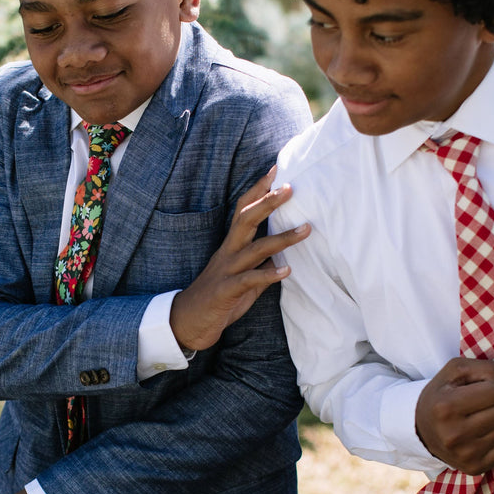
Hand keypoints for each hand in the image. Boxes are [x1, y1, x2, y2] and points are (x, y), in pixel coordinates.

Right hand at [169, 166, 310, 351]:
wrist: (187, 323)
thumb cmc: (218, 300)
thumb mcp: (243, 280)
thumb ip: (260, 267)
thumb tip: (282, 260)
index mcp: (231, 246)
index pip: (244, 210)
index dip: (259, 190)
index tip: (276, 170)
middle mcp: (228, 252)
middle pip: (247, 220)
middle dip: (268, 202)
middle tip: (290, 187)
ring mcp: (226, 270)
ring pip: (255, 248)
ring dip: (282, 239)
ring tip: (306, 229)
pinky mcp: (226, 291)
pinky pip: (250, 280)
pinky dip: (269, 275)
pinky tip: (287, 271)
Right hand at [416, 357, 493, 474]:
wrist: (421, 429)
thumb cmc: (442, 396)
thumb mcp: (456, 372)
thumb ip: (486, 369)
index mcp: (446, 407)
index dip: (488, 388)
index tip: (474, 393)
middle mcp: (453, 434)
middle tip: (479, 407)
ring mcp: (464, 454)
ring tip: (482, 419)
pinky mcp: (474, 467)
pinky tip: (484, 435)